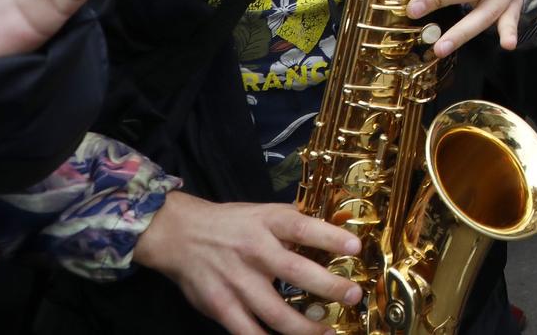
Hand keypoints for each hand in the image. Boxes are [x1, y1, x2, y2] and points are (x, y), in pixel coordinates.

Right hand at [133, 192, 361, 334]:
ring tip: (328, 331)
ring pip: (275, 312)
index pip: (303, 228)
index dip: (330, 237)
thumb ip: (294, 224)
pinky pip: (247, 331)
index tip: (356, 247)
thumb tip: (337, 231)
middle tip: (352, 295)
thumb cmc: (233, 224)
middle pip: (295, 272)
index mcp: (268, 224)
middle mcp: (254, 252)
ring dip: (305, 327)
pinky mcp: (220, 305)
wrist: (180, 235)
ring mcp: (236, 281)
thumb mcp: (265, 213)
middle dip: (328, 286)